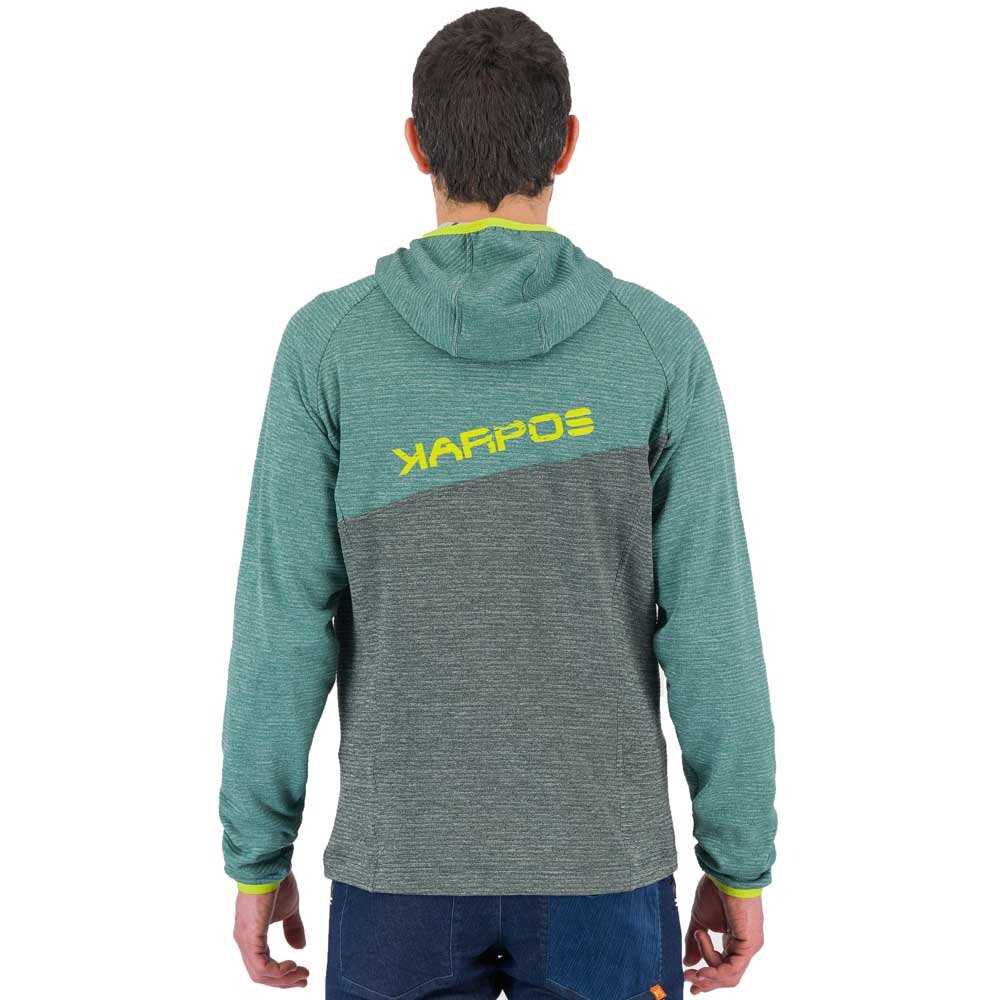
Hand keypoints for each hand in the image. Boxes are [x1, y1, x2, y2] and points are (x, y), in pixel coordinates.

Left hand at [232, 871, 308, 988]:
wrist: (271, 865)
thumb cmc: (277, 882)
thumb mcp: (289, 910)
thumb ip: (293, 928)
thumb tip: (299, 947)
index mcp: (251, 935)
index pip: (262, 966)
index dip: (282, 975)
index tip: (302, 974)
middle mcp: (244, 940)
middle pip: (260, 975)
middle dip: (284, 982)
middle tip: (305, 979)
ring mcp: (245, 939)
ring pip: (260, 973)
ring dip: (283, 979)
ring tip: (302, 973)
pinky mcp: (251, 935)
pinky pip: (260, 966)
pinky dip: (277, 971)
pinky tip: (292, 965)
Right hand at [683, 875, 763, 992]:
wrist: (724, 874)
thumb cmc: (716, 890)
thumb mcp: (700, 920)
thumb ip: (694, 943)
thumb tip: (688, 962)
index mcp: (734, 941)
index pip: (723, 968)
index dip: (706, 978)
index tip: (689, 980)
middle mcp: (744, 946)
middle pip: (728, 977)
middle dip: (706, 982)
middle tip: (688, 980)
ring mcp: (749, 946)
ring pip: (730, 976)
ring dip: (709, 978)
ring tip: (693, 971)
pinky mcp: (750, 944)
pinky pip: (733, 968)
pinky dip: (716, 971)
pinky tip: (702, 968)